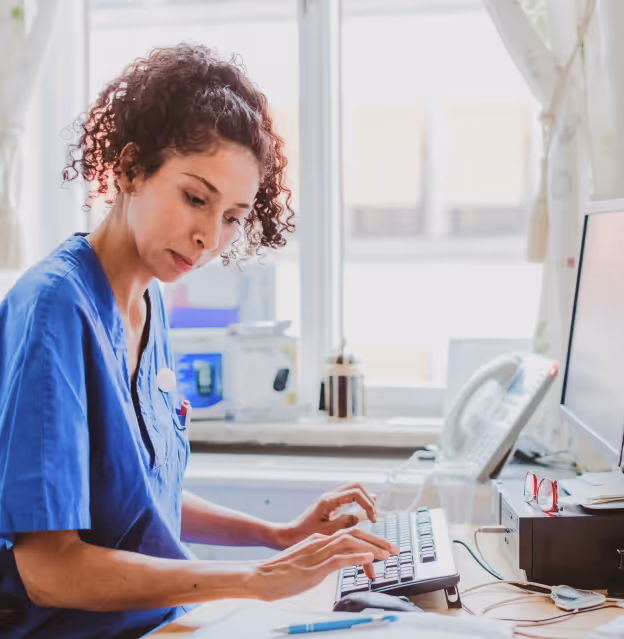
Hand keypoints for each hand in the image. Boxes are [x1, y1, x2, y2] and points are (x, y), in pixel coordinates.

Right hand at [252, 528, 396, 600]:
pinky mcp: (314, 567)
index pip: (349, 535)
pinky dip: (356, 557)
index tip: (384, 549)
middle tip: (394, 549)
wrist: (259, 577)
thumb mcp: (305, 563)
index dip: (369, 540)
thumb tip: (337, 562)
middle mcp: (320, 542)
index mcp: (318, 540)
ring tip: (388, 555)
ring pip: (350, 543)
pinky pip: (338, 559)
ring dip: (372, 548)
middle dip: (377, 540)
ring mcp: (317, 553)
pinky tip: (369, 559)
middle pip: (354, 534)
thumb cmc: (280, 574)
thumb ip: (321, 559)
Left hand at [279, 482, 377, 547]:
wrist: (289, 535)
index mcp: (328, 501)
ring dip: (364, 499)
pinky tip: (365, 511)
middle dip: (368, 498)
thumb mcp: (325, 532)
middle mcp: (330, 496)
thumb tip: (358, 517)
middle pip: (356, 486)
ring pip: (353, 489)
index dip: (367, 504)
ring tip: (372, 513)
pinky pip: (348, 497)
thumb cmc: (303, 535)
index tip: (372, 519)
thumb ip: (342, 523)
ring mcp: (331, 499)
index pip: (355, 492)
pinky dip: (359, 502)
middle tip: (373, 515)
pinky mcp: (331, 505)